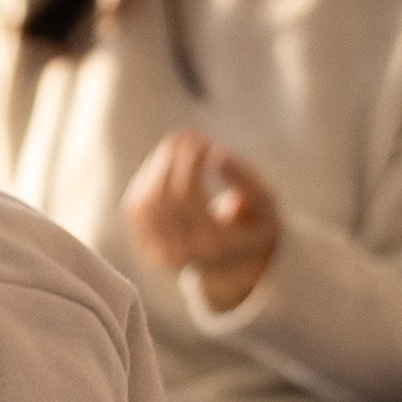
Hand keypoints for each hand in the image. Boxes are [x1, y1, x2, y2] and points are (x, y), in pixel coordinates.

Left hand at [125, 131, 279, 310]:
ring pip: (143, 201)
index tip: (206, 140)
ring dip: (157, 165)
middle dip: (171, 158)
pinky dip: (146, 179)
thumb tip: (218, 151)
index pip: (186, 194)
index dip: (190, 161)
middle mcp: (181, 253)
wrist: (235, 267)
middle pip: (160, 196)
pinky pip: (135, 208)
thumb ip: (245, 178)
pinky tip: (165, 163)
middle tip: (191, 134)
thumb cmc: (254, 229)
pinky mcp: (146, 246)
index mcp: (212, 245)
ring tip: (178, 145)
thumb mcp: (266, 204)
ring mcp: (159, 253)